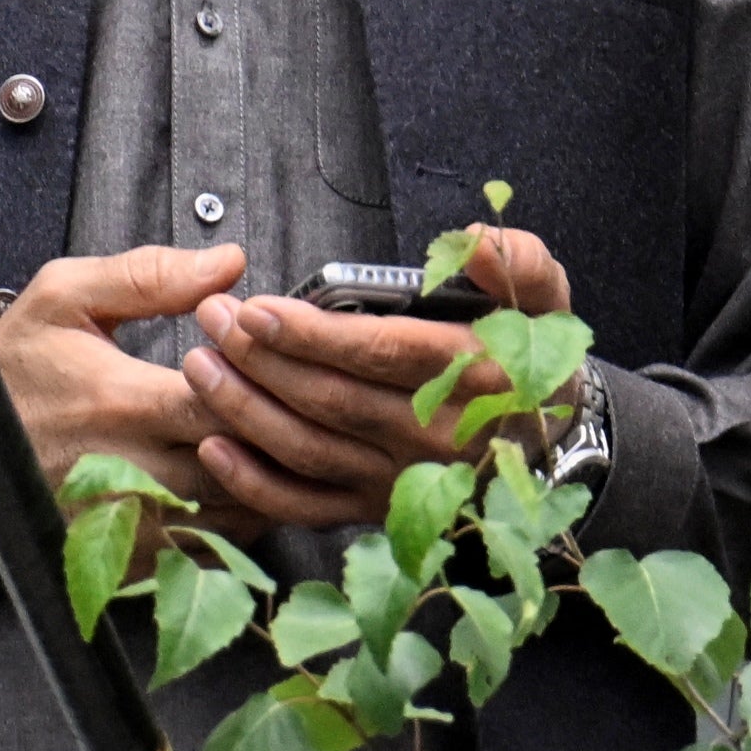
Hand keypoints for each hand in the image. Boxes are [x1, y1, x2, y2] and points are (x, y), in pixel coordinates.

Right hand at [0, 243, 251, 554]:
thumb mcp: (63, 298)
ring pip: (243, 512)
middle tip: (294, 399)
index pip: (230, 400)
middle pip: (247, 460)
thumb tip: (228, 263)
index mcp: (124, 401)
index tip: (273, 359)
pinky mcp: (132, 559)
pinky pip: (216, 549)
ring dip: (269, 475)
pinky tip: (243, 477)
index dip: (268, 381)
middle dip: (279, 430)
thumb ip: (149, 275)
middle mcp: (135, 471)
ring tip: (274, 435)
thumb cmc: (11, 372)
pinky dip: (242, 517)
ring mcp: (135, 522)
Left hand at [174, 224, 578, 530]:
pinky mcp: (378, 509)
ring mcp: (402, 481)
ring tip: (199, 365)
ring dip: (246, 410)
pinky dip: (255, 484)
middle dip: (263, 360)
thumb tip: (473, 241)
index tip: (259, 307)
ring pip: (309, 450)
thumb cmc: (536, 360)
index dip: (314, 334)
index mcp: (473, 378)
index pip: (380, 354)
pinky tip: (213, 448)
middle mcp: (433, 437)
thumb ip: (517, 262)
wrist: (551, 445)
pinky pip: (307, 506)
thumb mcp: (547, 300)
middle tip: (212, 320)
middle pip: (332, 400)